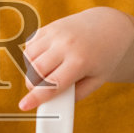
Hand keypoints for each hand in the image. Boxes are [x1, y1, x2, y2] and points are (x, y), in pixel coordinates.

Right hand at [18, 8, 133, 109]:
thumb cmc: (104, 57)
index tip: (24, 106)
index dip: (36, 97)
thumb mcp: (97, 80)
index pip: (52, 84)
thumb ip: (76, 94)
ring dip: (31, 70)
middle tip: (40, 90)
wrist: (109, 27)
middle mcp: (66, 45)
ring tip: (46, 73)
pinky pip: (30, 45)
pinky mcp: (49, 27)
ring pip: (29, 57)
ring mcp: (56, 33)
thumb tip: (53, 103)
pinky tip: (47, 58)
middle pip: (35, 71)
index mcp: (80, 61)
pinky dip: (32, 56)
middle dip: (32, 85)